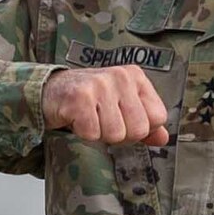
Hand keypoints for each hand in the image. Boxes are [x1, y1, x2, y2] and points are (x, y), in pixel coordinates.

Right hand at [43, 66, 169, 146]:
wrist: (50, 91)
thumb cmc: (89, 100)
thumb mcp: (121, 105)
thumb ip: (144, 121)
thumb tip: (163, 138)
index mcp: (135, 76)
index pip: (158, 117)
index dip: (140, 129)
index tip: (122, 120)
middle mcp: (120, 76)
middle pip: (138, 130)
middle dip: (120, 135)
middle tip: (102, 121)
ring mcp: (100, 85)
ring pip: (115, 134)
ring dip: (99, 134)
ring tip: (89, 119)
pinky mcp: (80, 98)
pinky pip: (92, 134)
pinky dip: (83, 133)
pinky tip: (76, 119)